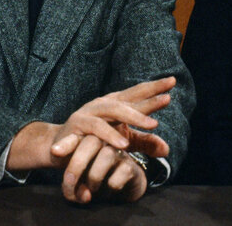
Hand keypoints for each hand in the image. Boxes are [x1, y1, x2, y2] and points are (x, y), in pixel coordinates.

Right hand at [7, 77, 174, 201]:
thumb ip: (143, 142)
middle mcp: (103, 104)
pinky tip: (123, 144)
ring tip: (153, 125)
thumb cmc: (94, 142)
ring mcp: (89, 112)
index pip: (137, 93)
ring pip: (113, 110)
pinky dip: (109, 135)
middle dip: (148, 97)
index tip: (173, 81)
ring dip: (133, 117)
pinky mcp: (77, 125)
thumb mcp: (122, 141)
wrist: (59, 149)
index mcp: (115, 104)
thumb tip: (167, 150)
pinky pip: (95, 129)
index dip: (154, 87)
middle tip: (167, 99)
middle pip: (128, 97)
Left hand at [60, 139, 146, 202]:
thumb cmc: (93, 176)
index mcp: (89, 139)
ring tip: (92, 188)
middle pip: (91, 142)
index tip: (55, 151)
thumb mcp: (76, 177)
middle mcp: (105, 141)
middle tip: (69, 183)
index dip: (65, 143)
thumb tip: (85, 196)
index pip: (76, 137)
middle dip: (76, 165)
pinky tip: (109, 189)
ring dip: (94, 177)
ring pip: (107, 155)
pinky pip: (119, 174)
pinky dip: (110, 187)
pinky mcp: (130, 166)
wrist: (120, 182)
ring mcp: (119, 152)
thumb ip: (73, 184)